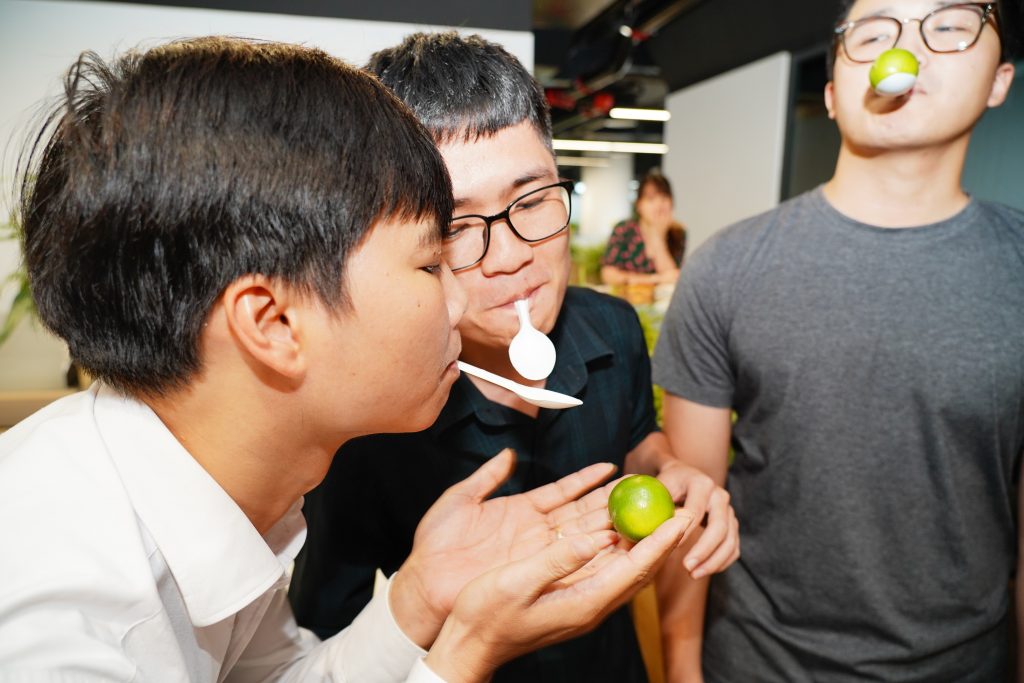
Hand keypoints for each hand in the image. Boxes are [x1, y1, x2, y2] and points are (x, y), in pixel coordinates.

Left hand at [391, 449, 617, 646]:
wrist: (425, 582)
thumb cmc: (435, 543)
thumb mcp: (460, 499)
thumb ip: (487, 476)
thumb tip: (507, 453)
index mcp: (520, 509)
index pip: (563, 490)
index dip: (587, 479)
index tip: (612, 468)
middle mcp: (535, 530)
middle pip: (581, 511)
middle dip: (610, 499)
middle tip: (639, 488)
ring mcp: (537, 551)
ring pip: (582, 532)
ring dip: (608, 521)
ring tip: (637, 508)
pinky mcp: (535, 570)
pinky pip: (569, 557)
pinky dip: (592, 548)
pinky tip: (615, 538)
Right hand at [424, 509, 695, 682]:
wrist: (471, 644)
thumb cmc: (487, 614)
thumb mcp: (518, 582)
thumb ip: (557, 559)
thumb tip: (597, 537)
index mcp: (584, 602)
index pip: (635, 567)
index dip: (661, 541)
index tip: (682, 517)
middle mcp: (592, 604)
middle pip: (641, 569)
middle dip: (665, 539)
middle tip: (684, 509)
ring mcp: (584, 603)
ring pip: (627, 569)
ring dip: (647, 541)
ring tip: (663, 514)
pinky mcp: (574, 599)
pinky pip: (609, 570)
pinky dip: (623, 548)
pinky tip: (622, 530)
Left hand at [655, 459, 738, 578]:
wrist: (682, 476)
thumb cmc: (665, 484)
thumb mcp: (657, 486)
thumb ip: (651, 503)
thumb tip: (636, 527)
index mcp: (700, 483)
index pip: (696, 511)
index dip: (685, 532)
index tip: (672, 549)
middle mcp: (719, 495)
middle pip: (719, 527)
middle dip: (704, 551)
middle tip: (688, 568)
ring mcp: (728, 510)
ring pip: (730, 540)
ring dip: (713, 561)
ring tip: (693, 574)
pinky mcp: (732, 524)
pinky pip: (733, 547)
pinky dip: (721, 562)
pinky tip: (703, 571)